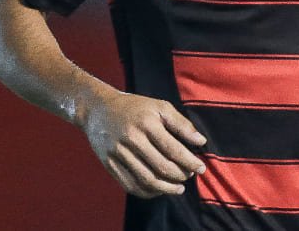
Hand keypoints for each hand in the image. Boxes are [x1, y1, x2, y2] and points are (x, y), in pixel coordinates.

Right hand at [79, 89, 207, 197]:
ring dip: (167, 188)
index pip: (173, 149)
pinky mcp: (109, 164)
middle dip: (180, 175)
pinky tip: (159, 190)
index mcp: (146, 123)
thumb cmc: (135, 108)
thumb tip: (201, 142)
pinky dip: (147, 192)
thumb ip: (181, 124)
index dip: (190, 162)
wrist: (98, 109)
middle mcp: (131, 138)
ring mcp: (118, 153)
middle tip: (190, 176)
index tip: (201, 168)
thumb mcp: (159, 106)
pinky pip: (130, 185)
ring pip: (147, 180)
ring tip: (179, 188)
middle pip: (161, 167)